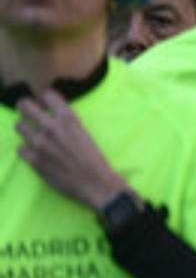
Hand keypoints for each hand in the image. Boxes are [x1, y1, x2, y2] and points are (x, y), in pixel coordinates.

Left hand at [14, 92, 129, 211]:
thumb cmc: (94, 157)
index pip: (47, 95)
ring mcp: (40, 143)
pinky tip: (34, 153)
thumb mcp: (84, 132)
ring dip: (25, 129)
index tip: (45, 104)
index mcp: (69, 118)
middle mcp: (52, 127)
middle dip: (25, 107)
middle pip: (25, 105)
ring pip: (19, 125)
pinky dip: (26, 150)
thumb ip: (67, 122)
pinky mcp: (33, 160)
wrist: (95, 182)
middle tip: (29, 113)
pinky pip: (20, 149)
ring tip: (32, 135)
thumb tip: (52, 115)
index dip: (45, 99)